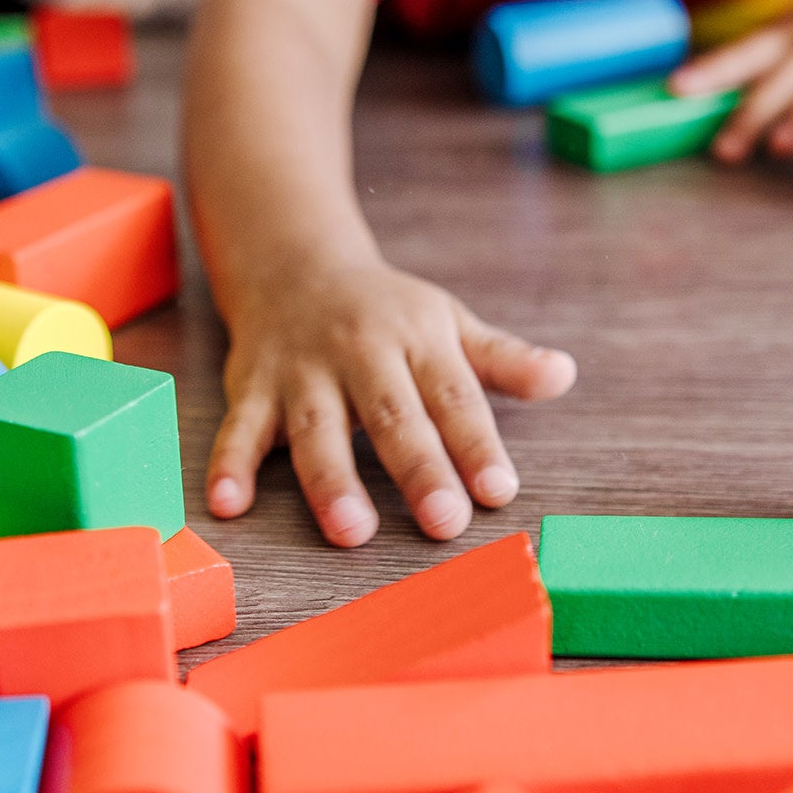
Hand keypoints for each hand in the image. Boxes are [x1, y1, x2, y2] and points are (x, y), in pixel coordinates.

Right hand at [205, 256, 576, 547]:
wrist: (291, 261)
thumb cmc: (384, 309)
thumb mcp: (448, 323)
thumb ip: (502, 360)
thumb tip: (564, 376)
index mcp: (417, 337)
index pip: (453, 395)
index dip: (477, 444)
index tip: (498, 490)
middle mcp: (359, 352)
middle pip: (392, 415)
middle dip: (419, 469)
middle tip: (445, 523)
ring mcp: (301, 371)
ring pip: (316, 429)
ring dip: (331, 480)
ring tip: (352, 531)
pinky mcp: (251, 387)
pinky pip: (239, 428)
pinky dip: (229, 465)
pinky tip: (228, 504)